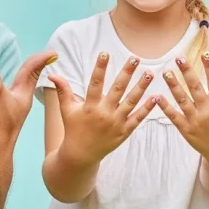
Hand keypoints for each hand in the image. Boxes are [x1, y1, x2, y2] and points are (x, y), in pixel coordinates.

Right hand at [48, 52, 156, 167]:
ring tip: (149, 73)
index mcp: (90, 106)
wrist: (80, 155)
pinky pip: (137, 118)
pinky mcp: (124, 132)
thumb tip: (53, 74)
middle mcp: (104, 113)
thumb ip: (63, 90)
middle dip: (127, 72)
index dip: (100, 67)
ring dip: (141, 87)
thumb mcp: (66, 110)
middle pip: (118, 89)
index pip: (95, 83)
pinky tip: (156, 97)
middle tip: (135, 58)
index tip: (105, 53)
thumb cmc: (73, 129)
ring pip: (131, 102)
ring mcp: (116, 123)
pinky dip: (147, 108)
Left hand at [157, 53, 208, 165]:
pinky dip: (165, 107)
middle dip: (187, 72)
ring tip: (165, 72)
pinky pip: (174, 116)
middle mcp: (208, 112)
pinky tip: (156, 96)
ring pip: (182, 100)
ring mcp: (196, 121)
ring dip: (173, 86)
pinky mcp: (186, 130)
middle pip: (195, 89)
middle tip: (179, 57)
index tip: (205, 53)